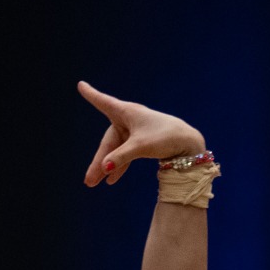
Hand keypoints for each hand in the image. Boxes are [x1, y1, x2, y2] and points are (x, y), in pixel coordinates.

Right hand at [79, 81, 205, 187]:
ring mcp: (135, 132)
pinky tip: (112, 179)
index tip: (81, 85)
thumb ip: (121, 157)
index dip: (91, 95)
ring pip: (116, 151)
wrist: (188, 144)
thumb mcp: (140, 147)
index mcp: (126, 112)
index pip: (103, 103)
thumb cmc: (165, 137)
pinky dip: (120, 165)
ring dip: (107, 167)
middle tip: (89, 181)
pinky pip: (126, 154)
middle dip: (99, 162)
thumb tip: (104, 168)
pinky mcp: (142, 142)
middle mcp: (128, 120)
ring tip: (95, 183)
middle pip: (109, 142)